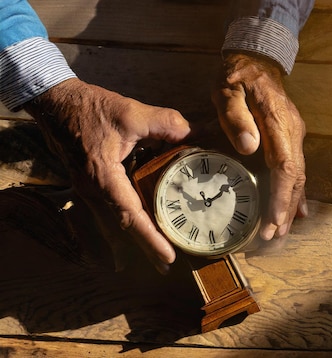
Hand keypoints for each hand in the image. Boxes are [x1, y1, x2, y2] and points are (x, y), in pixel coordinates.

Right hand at [24, 78, 190, 273]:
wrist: (55, 102)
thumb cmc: (90, 108)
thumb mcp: (132, 113)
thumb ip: (166, 124)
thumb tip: (196, 135)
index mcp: (103, 177)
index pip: (130, 216)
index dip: (150, 238)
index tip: (168, 257)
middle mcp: (93, 190)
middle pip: (123, 227)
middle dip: (146, 246)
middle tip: (168, 264)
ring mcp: (88, 189)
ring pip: (115, 221)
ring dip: (137, 236)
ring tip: (160, 250)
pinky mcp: (90, 183)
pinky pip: (110, 209)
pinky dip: (128, 219)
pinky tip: (145, 220)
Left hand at [211, 52, 307, 240]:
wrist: (256, 60)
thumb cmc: (236, 77)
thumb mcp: (227, 92)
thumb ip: (236, 118)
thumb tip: (250, 148)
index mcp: (278, 122)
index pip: (284, 166)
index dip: (280, 197)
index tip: (272, 221)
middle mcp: (293, 132)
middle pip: (295, 177)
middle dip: (285, 209)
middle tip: (274, 236)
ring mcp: (295, 135)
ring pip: (298, 176)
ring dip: (290, 204)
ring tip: (280, 230)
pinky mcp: (291, 138)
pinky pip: (295, 168)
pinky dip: (294, 192)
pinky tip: (295, 211)